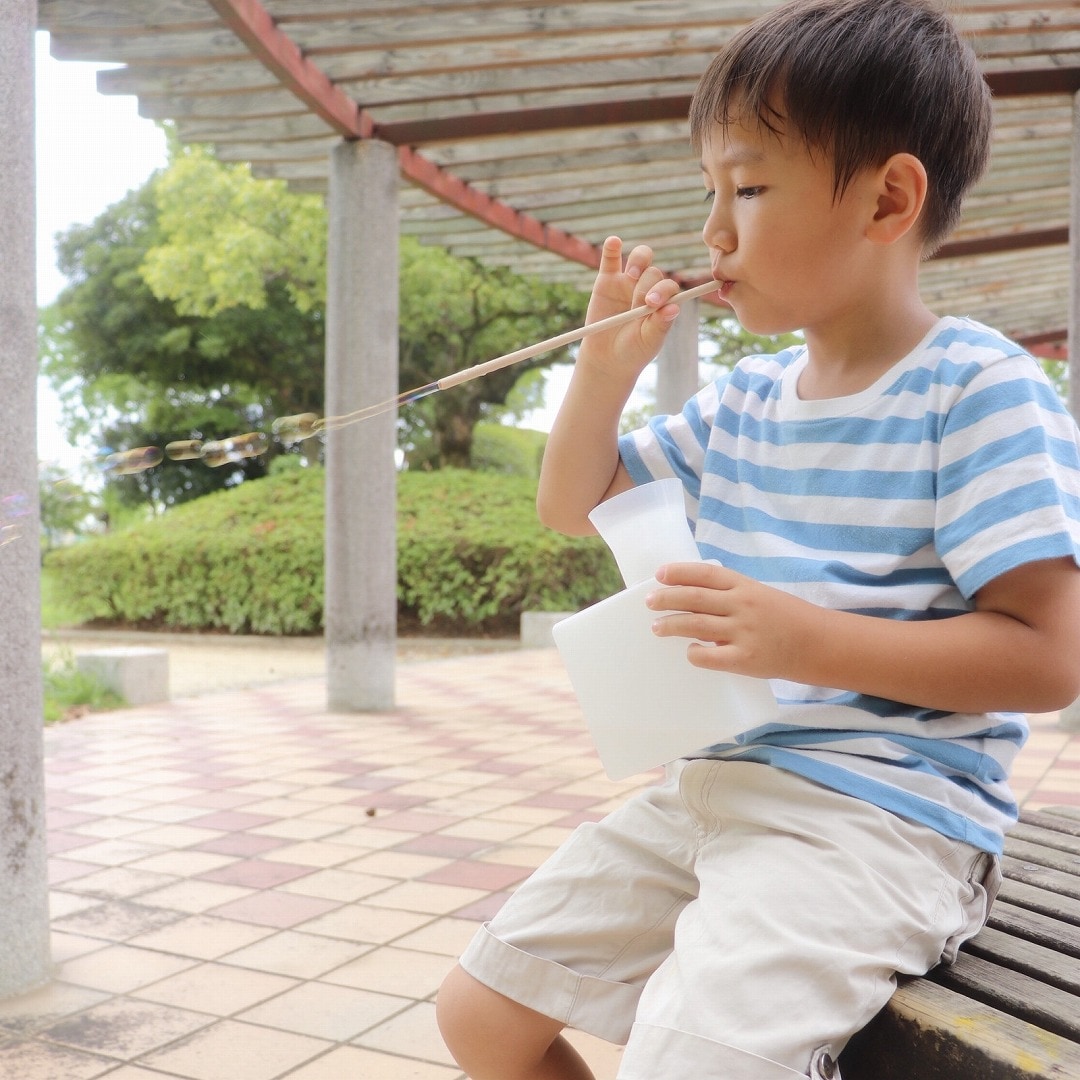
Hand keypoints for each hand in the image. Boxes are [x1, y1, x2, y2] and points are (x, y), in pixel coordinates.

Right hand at [578, 236, 682, 378]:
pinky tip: (614, 242)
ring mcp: (627, 282)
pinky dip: (612, 248)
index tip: (651, 304)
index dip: (663, 291)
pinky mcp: (607, 280)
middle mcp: (647, 288)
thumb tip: (674, 308)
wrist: (607, 358)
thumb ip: (660, 325)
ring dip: (639, 261)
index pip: (669, 287)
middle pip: (654, 273)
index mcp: (662, 302)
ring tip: (632, 275)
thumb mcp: (648, 342)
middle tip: (641, 300)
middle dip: (649, 285)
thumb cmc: (633, 351)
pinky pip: (611, 259)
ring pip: (640, 258)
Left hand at [646, 561, 817, 680]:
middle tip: (649, 601)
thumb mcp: (760, 595)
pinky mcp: (745, 659)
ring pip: (695, 625)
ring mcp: (743, 632)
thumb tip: (690, 598)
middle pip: (694, 597)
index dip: (679, 572)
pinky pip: (709, 656)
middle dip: (667, 598)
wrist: (818, 644)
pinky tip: (690, 651)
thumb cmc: (785, 618)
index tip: (660, 574)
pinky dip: (694, 653)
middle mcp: (742, 605)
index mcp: (745, 586)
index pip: (705, 574)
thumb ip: (730, 595)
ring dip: (670, 624)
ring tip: (656, 627)